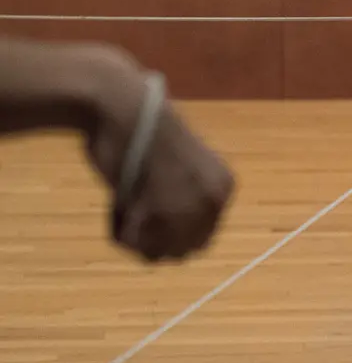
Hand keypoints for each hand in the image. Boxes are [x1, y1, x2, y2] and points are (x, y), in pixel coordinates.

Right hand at [84, 49, 233, 262]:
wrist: (127, 108)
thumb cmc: (144, 133)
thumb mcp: (177, 169)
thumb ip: (182, 202)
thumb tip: (174, 253)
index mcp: (223, 185)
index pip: (201, 237)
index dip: (167, 231)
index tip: (146, 205)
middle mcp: (215, 199)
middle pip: (181, 251)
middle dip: (153, 237)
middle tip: (131, 205)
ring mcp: (193, 207)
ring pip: (159, 252)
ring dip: (134, 234)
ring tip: (123, 197)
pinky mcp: (165, 213)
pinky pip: (137, 246)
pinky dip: (120, 230)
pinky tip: (118, 198)